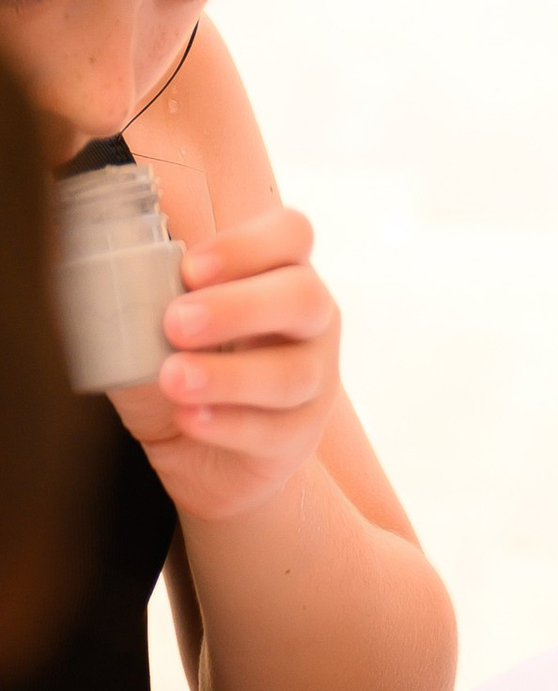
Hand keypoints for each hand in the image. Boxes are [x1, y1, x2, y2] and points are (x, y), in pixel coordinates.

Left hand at [115, 207, 341, 522]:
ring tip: (174, 379)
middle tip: (175, 324)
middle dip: (238, 308)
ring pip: (293, 372)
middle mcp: (310, 319)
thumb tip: (109, 284)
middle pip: (303, 297)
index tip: (189, 269)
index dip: (247, 246)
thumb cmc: (181, 374)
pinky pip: (277, 429)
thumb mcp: (157, 333)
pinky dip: (229, 424)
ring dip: (228, 375)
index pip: (291, 234)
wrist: (197, 455)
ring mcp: (315, 377)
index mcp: (279, 274)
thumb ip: (147, 306)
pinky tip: (190, 418)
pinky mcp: (302, 433)